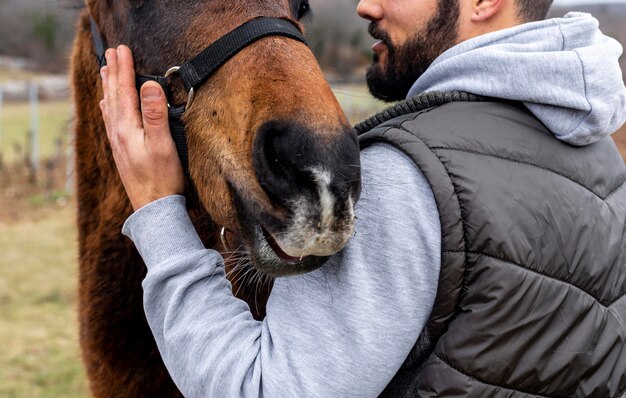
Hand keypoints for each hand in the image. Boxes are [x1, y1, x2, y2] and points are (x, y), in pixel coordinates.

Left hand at [99, 45, 183, 210]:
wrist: (153, 208)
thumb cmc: (162, 178)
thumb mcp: (163, 144)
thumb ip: (155, 114)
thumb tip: (149, 85)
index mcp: (127, 127)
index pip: (124, 90)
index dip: (124, 68)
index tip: (123, 48)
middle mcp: (118, 132)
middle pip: (113, 95)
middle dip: (113, 72)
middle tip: (111, 52)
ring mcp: (118, 143)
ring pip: (109, 107)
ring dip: (107, 87)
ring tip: (104, 70)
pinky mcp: (121, 151)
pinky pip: (110, 121)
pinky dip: (107, 106)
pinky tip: (106, 106)